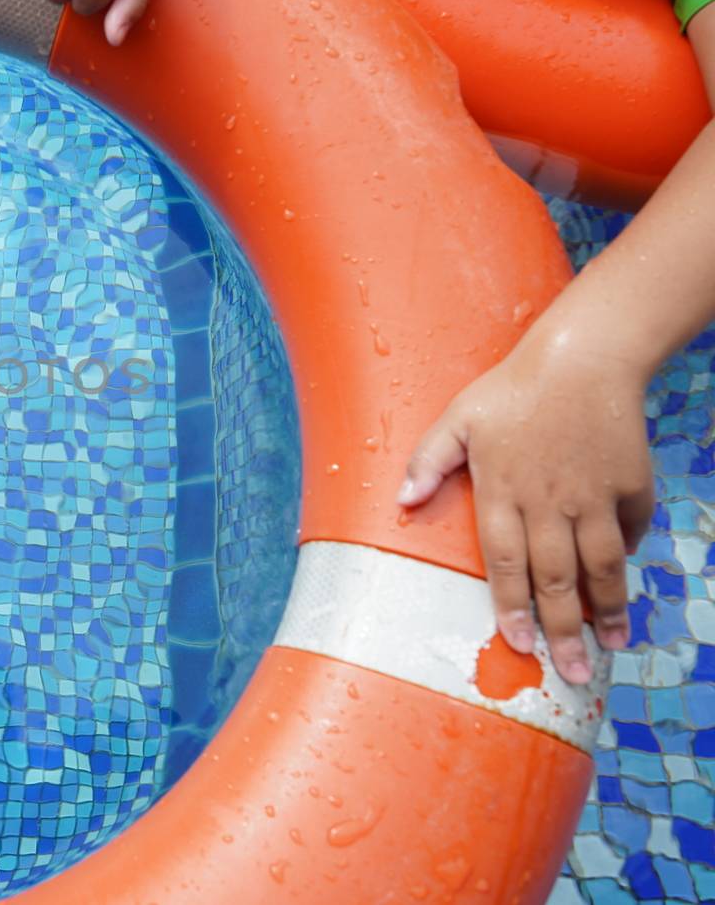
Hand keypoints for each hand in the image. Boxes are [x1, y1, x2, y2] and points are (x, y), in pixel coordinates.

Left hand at [396, 329, 653, 684]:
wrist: (584, 357)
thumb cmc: (512, 389)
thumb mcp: (458, 418)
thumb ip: (428, 461)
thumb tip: (402, 501)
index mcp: (503, 490)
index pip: (504, 563)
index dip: (512, 606)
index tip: (519, 644)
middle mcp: (550, 501)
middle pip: (557, 578)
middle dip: (565, 631)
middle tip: (574, 674)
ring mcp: (594, 496)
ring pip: (601, 566)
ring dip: (609, 610)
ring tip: (612, 648)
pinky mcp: (631, 486)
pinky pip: (629, 533)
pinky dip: (627, 562)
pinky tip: (623, 591)